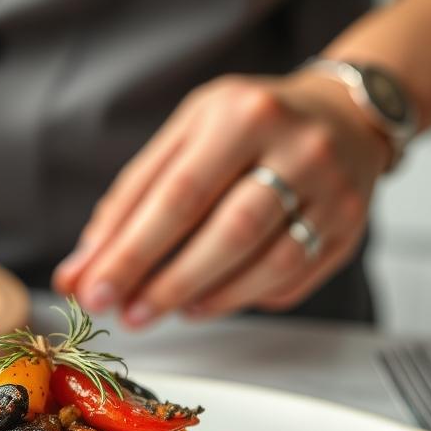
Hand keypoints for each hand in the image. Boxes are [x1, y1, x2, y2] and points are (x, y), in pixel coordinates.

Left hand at [53, 72, 391, 326]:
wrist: (344, 115)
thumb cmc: (248, 127)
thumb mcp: (184, 137)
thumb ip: (130, 201)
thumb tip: (83, 268)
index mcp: (242, 116)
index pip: (179, 195)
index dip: (132, 251)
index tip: (94, 290)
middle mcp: (297, 150)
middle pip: (227, 232)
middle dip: (167, 283)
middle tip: (128, 314)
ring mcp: (332, 192)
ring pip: (268, 263)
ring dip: (208, 298)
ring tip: (169, 309)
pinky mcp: (347, 230)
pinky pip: (293, 280)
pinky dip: (244, 298)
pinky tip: (210, 301)